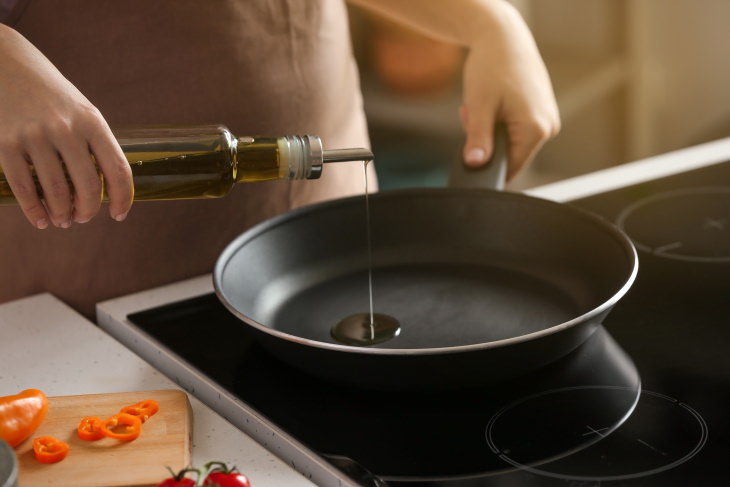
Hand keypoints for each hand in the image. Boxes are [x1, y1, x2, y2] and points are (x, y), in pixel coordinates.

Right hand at [0, 25, 132, 228]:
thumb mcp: (83, 112)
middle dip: (88, 210)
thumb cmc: (52, 95)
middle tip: (84, 218)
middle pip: (88, 186)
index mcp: (93, 122)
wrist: (6, 64)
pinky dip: (34, 210)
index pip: (118, 169)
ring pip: (57, 191)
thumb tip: (107, 189)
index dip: (123, 198)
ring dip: (62, 213)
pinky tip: (41, 220)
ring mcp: (35, 136)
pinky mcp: (6, 143)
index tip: (119, 215)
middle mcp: (67, 129)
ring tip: (64, 219)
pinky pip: (24, 187)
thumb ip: (95, 145)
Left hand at [459, 4, 560, 179]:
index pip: (510, 169)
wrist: (503, 37)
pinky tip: (493, 104)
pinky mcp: (542, 112)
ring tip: (483, 105)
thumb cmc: (492, 66)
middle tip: (473, 115)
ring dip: (491, 130)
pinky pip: (516, 130)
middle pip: (510, 156)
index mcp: (536, 129)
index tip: (469, 143)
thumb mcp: (479, 106)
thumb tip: (475, 165)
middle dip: (486, 141)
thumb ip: (478, 139)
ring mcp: (547, 120)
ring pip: (511, 143)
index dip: (485, 162)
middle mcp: (548, 127)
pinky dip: (500, 122)